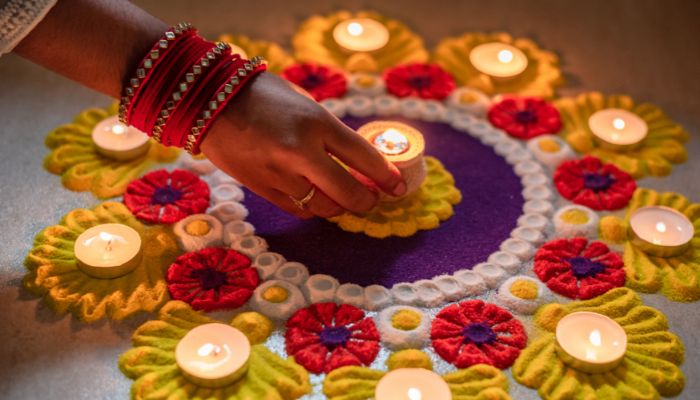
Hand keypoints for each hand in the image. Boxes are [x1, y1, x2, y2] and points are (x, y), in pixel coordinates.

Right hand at [201, 73, 406, 217]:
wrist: (208, 101)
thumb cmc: (262, 94)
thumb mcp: (304, 102)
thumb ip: (329, 131)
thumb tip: (355, 159)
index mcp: (316, 122)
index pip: (363, 157)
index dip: (386, 176)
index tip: (398, 186)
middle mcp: (301, 152)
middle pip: (349, 193)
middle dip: (368, 201)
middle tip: (374, 199)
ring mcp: (280, 174)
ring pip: (325, 207)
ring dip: (340, 206)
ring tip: (345, 197)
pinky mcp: (263, 189)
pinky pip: (299, 209)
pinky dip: (314, 207)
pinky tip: (317, 197)